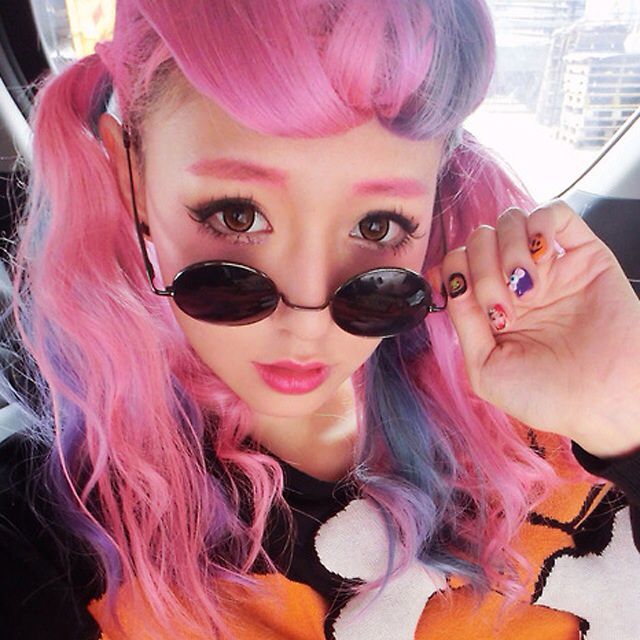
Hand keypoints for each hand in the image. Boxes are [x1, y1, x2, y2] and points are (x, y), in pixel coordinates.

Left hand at [441, 200, 639, 457]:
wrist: (605, 403)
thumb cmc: (546, 396)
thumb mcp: (485, 368)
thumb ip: (462, 321)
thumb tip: (450, 282)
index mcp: (489, 306)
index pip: (457, 263)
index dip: (455, 273)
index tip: (469, 302)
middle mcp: (515, 282)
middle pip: (479, 239)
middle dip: (481, 269)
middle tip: (503, 307)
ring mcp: (548, 267)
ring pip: (510, 221)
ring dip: (508, 250)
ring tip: (528, 290)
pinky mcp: (584, 254)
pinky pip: (554, 212)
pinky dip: (538, 225)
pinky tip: (542, 257)